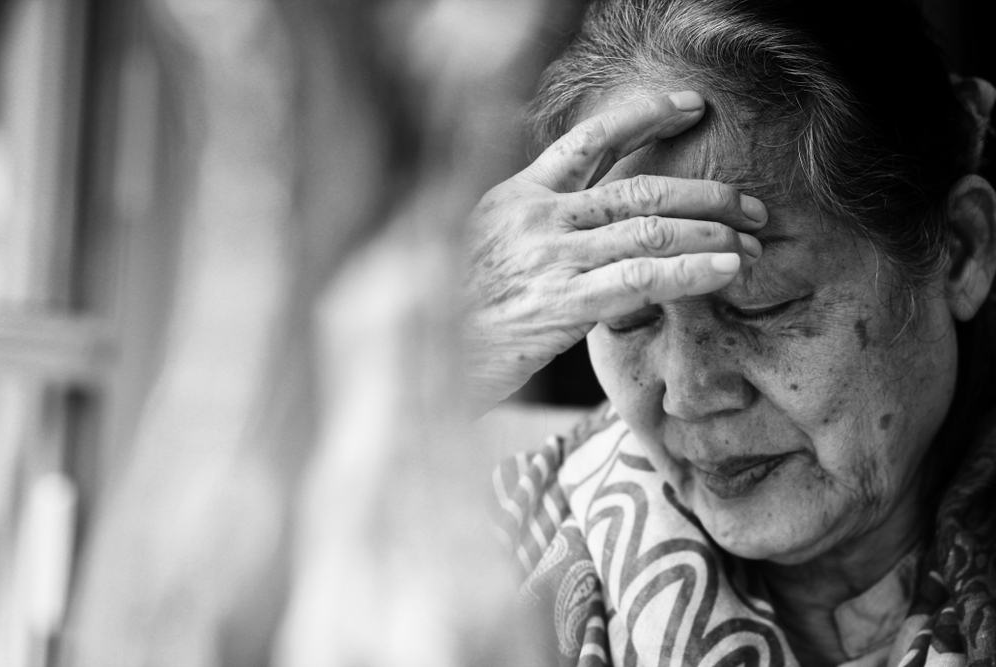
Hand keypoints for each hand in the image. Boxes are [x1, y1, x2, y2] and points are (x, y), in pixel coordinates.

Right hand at [463, 91, 767, 414]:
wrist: (416, 362)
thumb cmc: (452, 313)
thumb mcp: (480, 248)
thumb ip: (530, 226)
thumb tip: (586, 224)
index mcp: (517, 195)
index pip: (590, 139)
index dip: (646, 115)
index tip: (690, 106)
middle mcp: (537, 216)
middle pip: (639, 187)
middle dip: (704, 191)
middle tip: (749, 202)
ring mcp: (550, 257)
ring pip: (650, 230)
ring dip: (711, 231)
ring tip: (752, 240)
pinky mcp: (562, 302)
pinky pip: (642, 279)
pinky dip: (692, 271)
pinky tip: (727, 269)